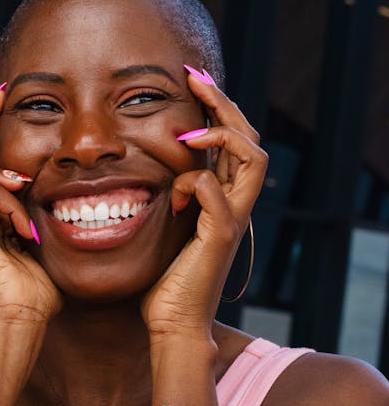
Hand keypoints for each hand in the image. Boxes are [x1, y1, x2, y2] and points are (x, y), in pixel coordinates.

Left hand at [140, 71, 267, 340]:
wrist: (172, 325)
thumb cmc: (164, 282)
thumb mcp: (167, 228)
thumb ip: (170, 197)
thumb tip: (151, 169)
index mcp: (225, 200)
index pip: (237, 140)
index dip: (219, 108)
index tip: (192, 81)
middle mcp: (236, 205)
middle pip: (252, 138)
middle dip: (224, 104)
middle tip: (195, 80)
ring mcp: (232, 220)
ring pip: (252, 157)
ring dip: (222, 135)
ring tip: (190, 133)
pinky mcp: (219, 236)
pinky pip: (214, 191)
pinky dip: (192, 183)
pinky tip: (172, 196)